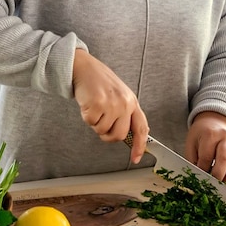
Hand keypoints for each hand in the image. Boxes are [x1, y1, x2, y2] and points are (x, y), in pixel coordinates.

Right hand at [72, 49, 147, 163]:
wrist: (85, 67)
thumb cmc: (100, 82)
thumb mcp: (120, 95)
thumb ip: (125, 114)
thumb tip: (129, 135)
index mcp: (132, 102)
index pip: (141, 128)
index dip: (139, 145)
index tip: (136, 158)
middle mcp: (125, 103)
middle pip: (119, 135)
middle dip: (108, 135)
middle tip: (101, 123)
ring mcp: (112, 104)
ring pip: (102, 130)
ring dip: (95, 123)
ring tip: (95, 107)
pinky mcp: (98, 104)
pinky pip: (90, 122)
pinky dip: (86, 116)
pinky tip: (88, 103)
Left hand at [185, 111, 225, 184]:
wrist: (214, 120)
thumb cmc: (200, 134)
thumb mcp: (191, 143)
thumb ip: (193, 160)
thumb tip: (197, 178)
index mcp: (210, 134)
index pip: (207, 157)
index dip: (202, 170)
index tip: (199, 179)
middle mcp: (225, 138)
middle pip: (224, 160)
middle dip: (217, 176)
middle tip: (211, 187)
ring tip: (219, 188)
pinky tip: (224, 181)